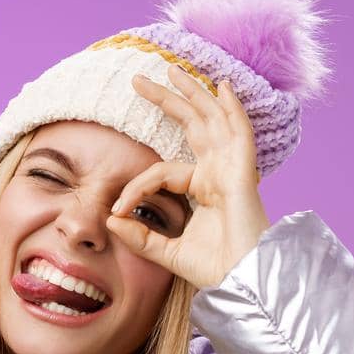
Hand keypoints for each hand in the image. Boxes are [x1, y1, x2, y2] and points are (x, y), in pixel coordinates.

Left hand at [105, 64, 271, 290]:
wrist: (242, 285)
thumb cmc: (215, 272)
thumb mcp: (167, 253)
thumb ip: (140, 237)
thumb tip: (111, 219)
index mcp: (204, 190)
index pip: (162, 170)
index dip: (136, 185)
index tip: (116, 208)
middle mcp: (219, 175)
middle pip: (193, 126)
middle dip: (169, 101)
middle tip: (141, 80)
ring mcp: (232, 171)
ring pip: (213, 120)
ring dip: (194, 93)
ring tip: (172, 69)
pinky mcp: (243, 175)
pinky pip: (239, 134)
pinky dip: (233, 110)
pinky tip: (223, 87)